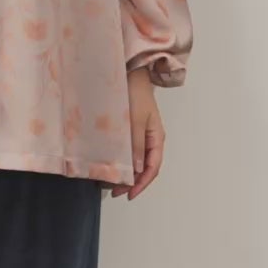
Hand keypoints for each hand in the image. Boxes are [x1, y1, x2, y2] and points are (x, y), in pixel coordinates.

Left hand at [109, 66, 164, 200]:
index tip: (129, 194)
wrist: (129, 74)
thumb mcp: (135, 122)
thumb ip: (135, 146)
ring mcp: (141, 136)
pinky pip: (129, 152)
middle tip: (115, 191)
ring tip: (111, 182)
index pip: (153, 168)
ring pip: (137, 161)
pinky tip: (111, 165)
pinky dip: (122, 161)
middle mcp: (151, 140)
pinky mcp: (131, 131)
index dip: (142, 183)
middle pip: (145, 168)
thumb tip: (137, 170)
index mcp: (157, 138)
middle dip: (132, 182)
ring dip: (126, 173)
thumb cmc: (134, 94)